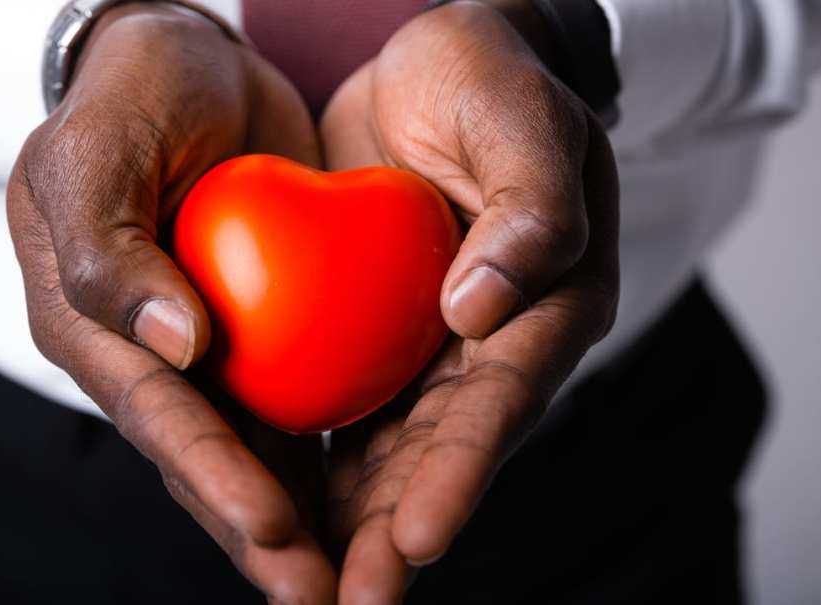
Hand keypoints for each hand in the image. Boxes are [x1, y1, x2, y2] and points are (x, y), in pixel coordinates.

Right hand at [6, 5, 333, 602]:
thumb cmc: (129, 99)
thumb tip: (174, 346)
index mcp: (93, 326)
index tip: (277, 527)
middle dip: (260, 534)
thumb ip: (109, 251)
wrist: (185, 66)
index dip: (215, 475)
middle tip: (322, 595)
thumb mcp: (94, 154)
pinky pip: (290, 406)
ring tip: (349, 583)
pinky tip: (366, 505)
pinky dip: (323, 461)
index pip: (159, 414)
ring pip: (252, 452)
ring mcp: (203, 352)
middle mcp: (148, 356)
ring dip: (298, 524)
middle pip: (206, 458)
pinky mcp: (254, 333)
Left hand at [320, 1, 619, 601]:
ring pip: (387, 449)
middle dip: (396, 533)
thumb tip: (480, 313)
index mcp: (548, 309)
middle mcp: (490, 347)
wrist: (436, 64)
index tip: (417, 538)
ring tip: (306, 588)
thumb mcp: (525, 123)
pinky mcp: (374, 333)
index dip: (460, 473)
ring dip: (347, 522)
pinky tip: (272, 506)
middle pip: (441, 453)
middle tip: (351, 604)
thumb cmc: (494, 80)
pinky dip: (311, 458)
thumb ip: (529, 214)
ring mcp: (430, 348)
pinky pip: (341, 404)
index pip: (499, 404)